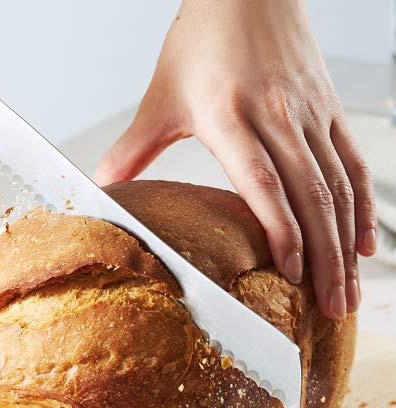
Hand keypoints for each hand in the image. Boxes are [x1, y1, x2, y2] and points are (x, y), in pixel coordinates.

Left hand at [93, 0, 376, 319]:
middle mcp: (278, 118)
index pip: (263, 182)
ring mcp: (310, 115)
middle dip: (323, 258)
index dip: (281, 229)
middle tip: (329, 308)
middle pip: (310, 195)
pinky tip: (364, 243)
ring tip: (347, 291)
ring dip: (345, 243)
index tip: (289, 273)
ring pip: (337, 186)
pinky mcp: (328, 111)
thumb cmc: (200, 42)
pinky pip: (352, 164)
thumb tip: (101, 189)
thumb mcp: (160, 96)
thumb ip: (134, 148)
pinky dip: (361, 206)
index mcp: (231, 117)